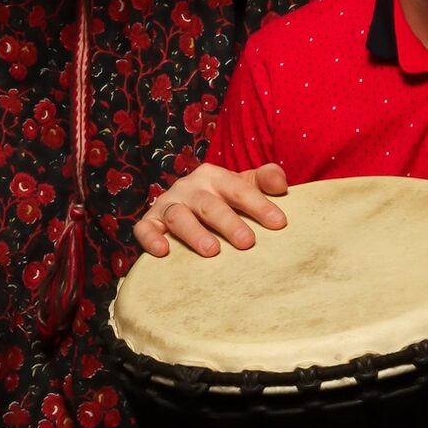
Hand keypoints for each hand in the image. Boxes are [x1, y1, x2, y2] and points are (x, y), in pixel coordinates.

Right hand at [133, 161, 289, 257]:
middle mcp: (189, 187)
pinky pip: (145, 228)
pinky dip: (151, 238)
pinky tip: (163, 251)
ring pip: (178, 216)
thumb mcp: (244, 185)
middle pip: (209, 204)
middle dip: (228, 222)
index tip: (279, 223)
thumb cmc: (222, 199)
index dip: (259, 205)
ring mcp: (168, 204)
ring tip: (212, 251)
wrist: (186, 206)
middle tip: (247, 242)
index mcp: (214, 176)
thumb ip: (265, 180)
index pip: (238, 188)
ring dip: (194, 233)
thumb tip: (282, 185)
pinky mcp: (150, 222)